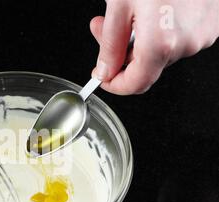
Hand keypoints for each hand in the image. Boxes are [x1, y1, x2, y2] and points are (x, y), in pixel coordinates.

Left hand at [90, 0, 218, 94]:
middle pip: (146, 68)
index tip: (103, 76)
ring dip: (139, 40)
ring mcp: (202, 35)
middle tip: (103, 30)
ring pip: (161, 53)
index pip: (135, 84)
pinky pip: (179, 39)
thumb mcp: (120, 5)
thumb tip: (105, 71)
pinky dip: (160, 31)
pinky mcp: (212, 25)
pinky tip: (154, 9)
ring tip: (131, 11)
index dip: (114, 84)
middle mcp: (186, 44)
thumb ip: (110, 46)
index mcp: (161, 43)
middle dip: (121, 54)